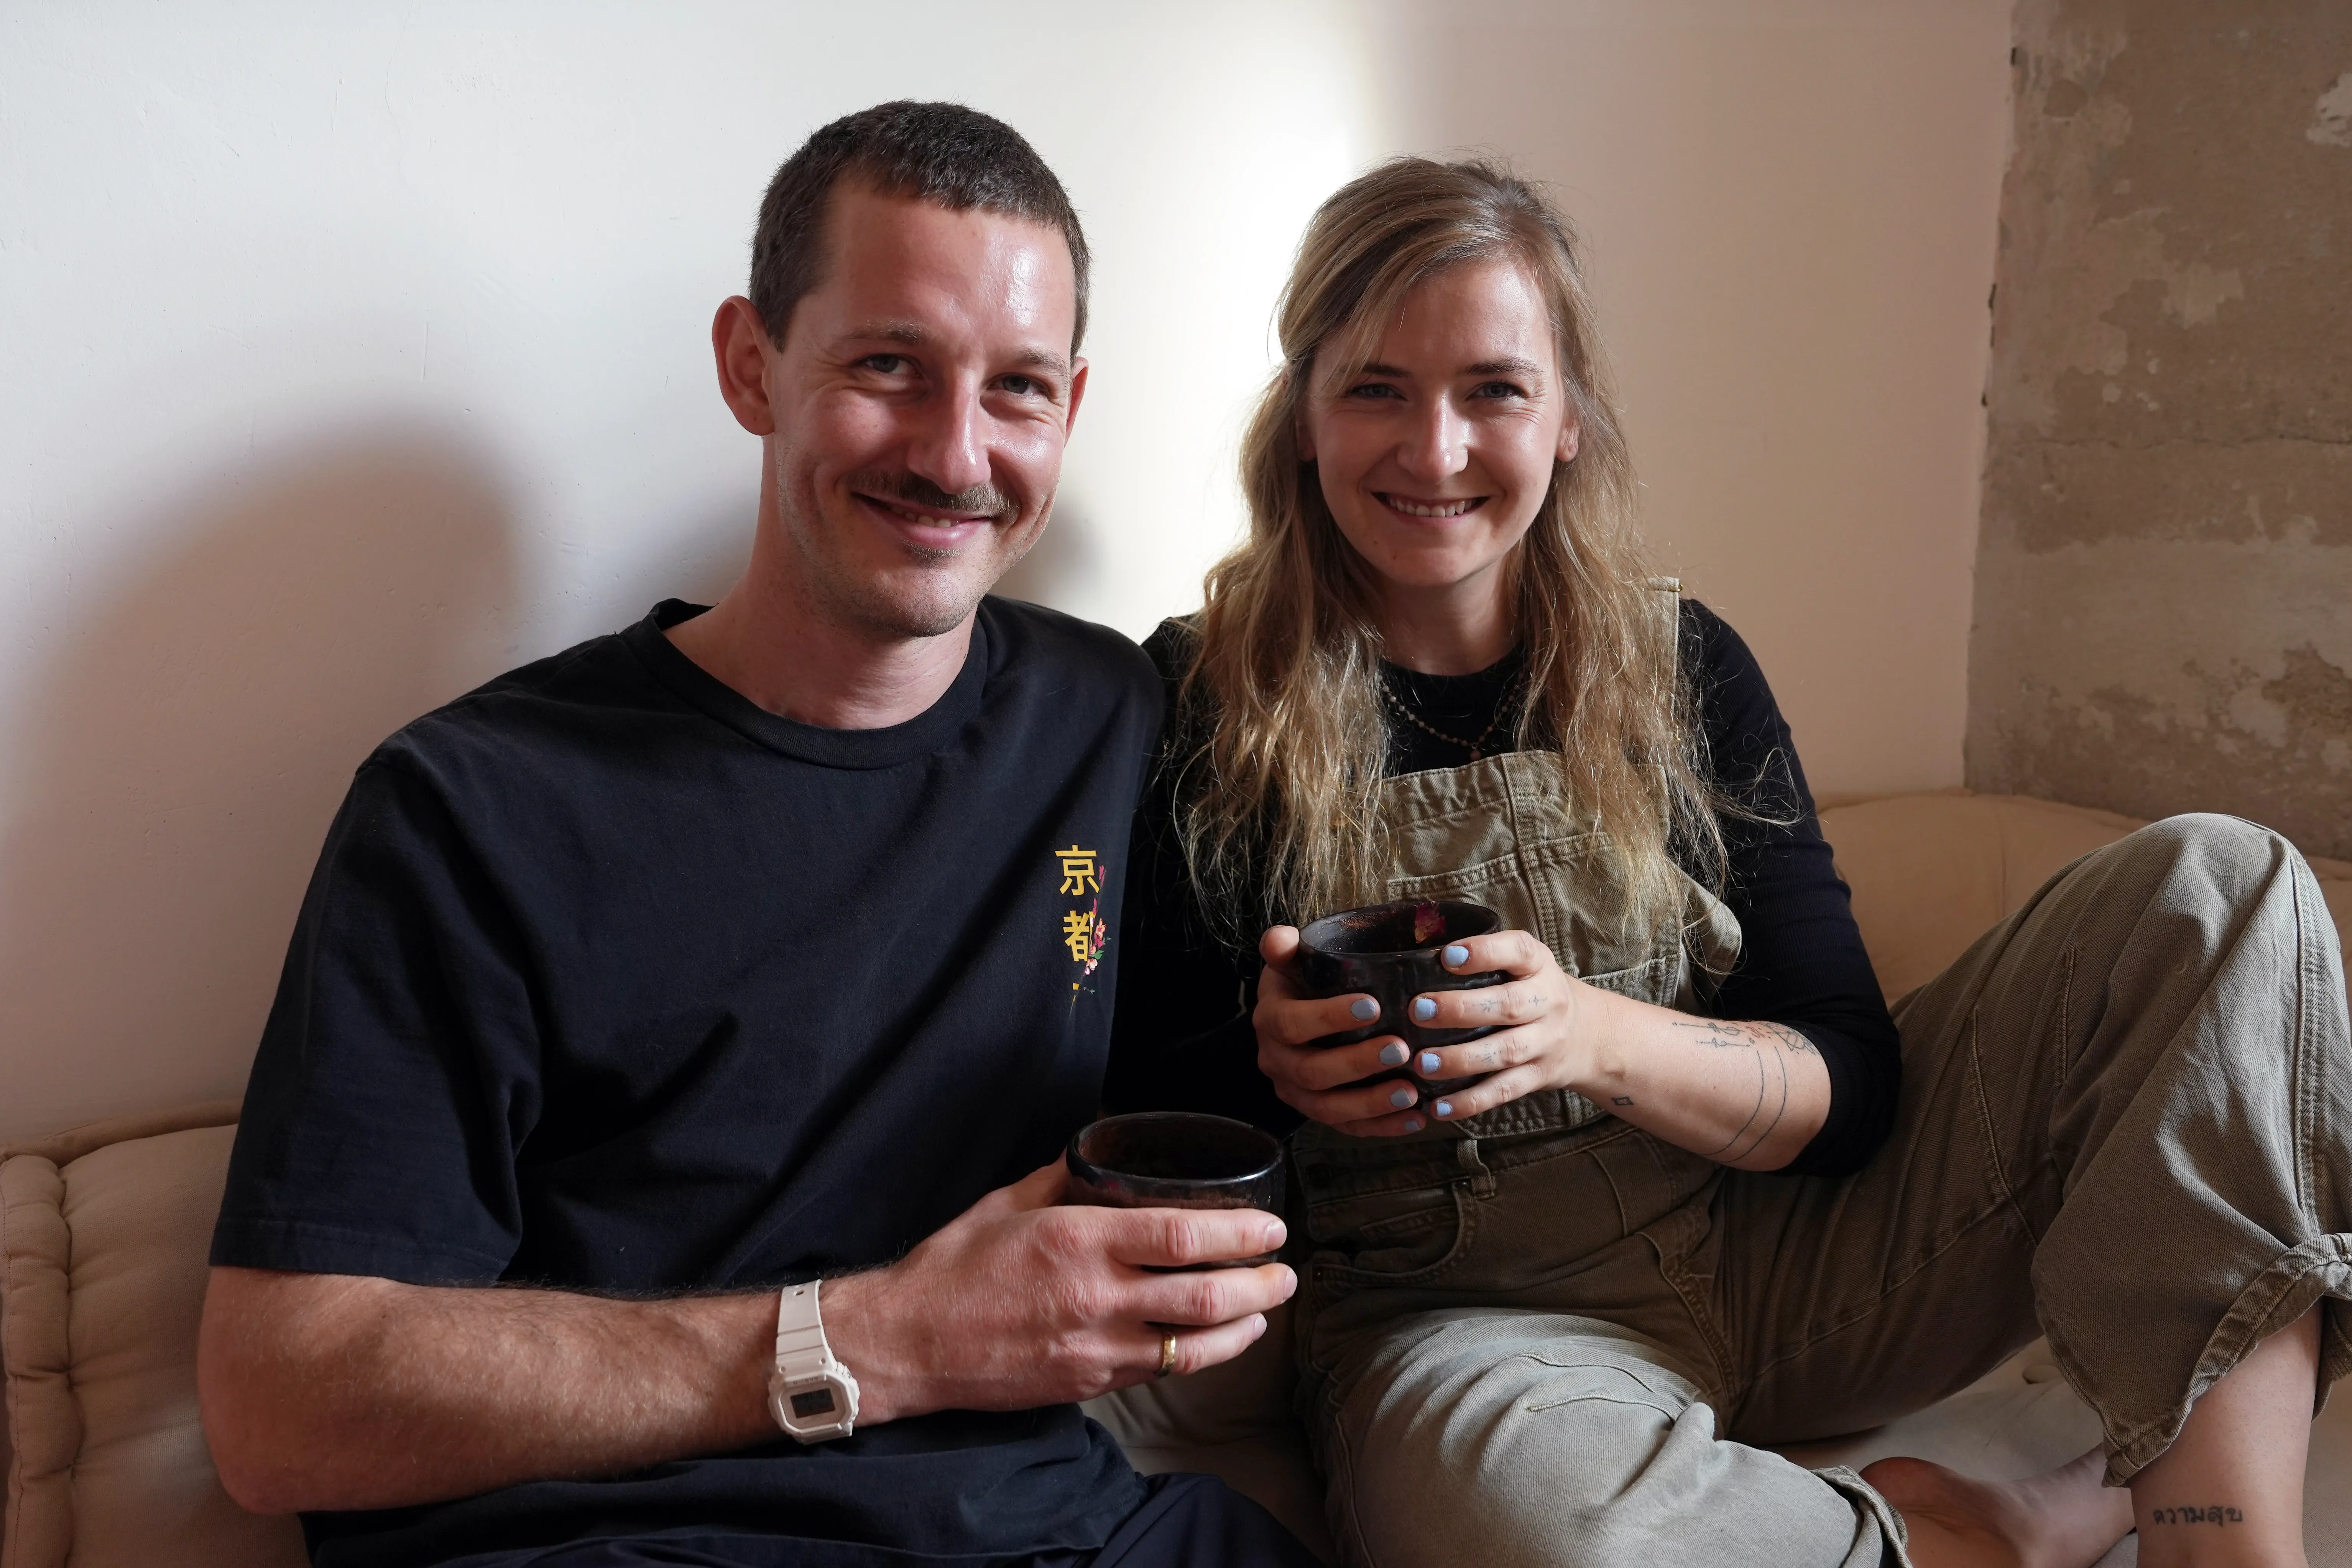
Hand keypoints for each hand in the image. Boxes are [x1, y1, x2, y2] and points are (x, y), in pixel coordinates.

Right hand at [822, 1159, 1293, 1422]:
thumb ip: (1063, 1178)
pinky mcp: (1087, 1384)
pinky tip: (1217, 1342)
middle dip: (1259, 1286)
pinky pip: (1158, 1371)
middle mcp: (1095, 1298)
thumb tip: (1100, 1151)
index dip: (1240, 1235)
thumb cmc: (954, 1266)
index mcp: (1078, 1241)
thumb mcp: (1008, 1203)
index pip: (1183, 1238)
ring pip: (1193, 1347)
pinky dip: (1198, 1356)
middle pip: (1204, 1297)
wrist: (909, 1342)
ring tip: (1267, 1310)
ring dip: (1242, 1328)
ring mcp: (1094, 1349)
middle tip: (1286, 1274)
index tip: (1271, 1228)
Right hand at [1252, 924, 1430, 1137]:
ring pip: (1328, 1108)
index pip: (1291, 1023)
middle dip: (1357, 1063)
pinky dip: (1382, 1127)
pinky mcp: (1319, 1113)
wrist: (1298, 1013)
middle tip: (1401, 1049)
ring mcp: (1296, 1093)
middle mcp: (1276, 1061)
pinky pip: (1348, 1128)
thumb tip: (1279, 937)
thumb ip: (1286, 949)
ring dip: (1371, 1103)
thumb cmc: (1304, 982)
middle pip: (1311, 1071)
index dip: (1328, 1017)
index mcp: (1269, 1020)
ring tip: (1410, 1092)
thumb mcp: (1293, 961)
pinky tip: (1415, 1119)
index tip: (1372, 1006)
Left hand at [1399, 928, 1596, 1123]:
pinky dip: (1471, 1102)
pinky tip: (1439, 1107)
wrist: (1590, 1035)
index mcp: (1539, 965)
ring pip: (1506, 1052)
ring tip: (1423, 1063)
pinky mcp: (1539, 1077)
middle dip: (1461, 1009)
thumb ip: (1485, 959)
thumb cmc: (1534, 990)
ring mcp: (1546, 1042)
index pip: (1518, 951)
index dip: (1484, 952)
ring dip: (1461, 1060)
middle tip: (1418, 1011)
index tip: (1447, 956)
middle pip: (1509, 1005)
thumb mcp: (1524, 964)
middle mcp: (1547, 1001)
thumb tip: (1414, 959)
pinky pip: (1504, 1091)